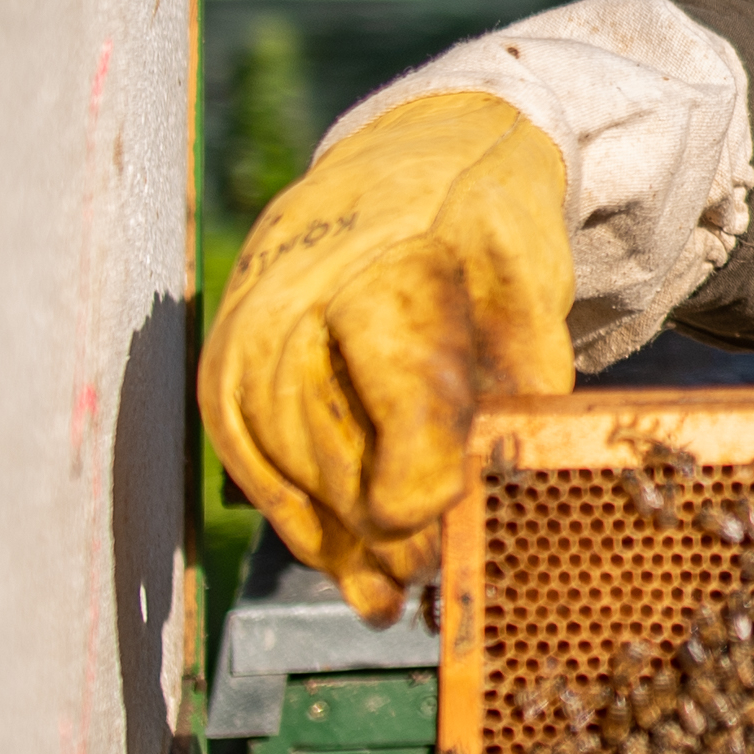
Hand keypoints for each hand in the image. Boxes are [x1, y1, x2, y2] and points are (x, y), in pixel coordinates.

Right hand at [199, 91, 572, 618]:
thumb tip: (516, 490)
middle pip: (342, 459)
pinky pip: (258, 472)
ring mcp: (246, 343)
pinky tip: (352, 569)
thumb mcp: (531, 293)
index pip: (399, 406)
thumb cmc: (480, 233)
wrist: (400, 163)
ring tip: (403, 589)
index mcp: (386, 277)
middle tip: (445, 575)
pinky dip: (307, 526)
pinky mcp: (222, 374)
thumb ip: (523, 391)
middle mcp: (294, 309)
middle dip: (399, 534)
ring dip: (351, 546)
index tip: (460, 526)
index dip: (429, 486)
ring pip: (294, 478)